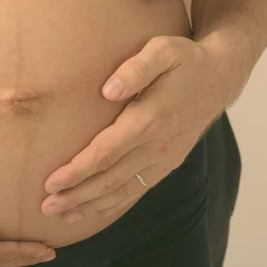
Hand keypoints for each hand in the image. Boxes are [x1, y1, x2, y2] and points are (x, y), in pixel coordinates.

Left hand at [38, 36, 246, 222]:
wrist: (220, 77)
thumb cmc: (186, 61)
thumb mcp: (163, 51)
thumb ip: (136, 69)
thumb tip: (107, 90)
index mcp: (150, 120)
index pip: (106, 153)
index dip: (77, 171)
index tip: (51, 183)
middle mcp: (157, 145)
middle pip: (110, 178)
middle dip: (76, 195)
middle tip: (46, 207)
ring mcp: (165, 157)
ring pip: (123, 190)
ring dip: (92, 205)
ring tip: (63, 216)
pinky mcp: (169, 162)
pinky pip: (139, 189)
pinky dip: (116, 204)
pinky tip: (96, 211)